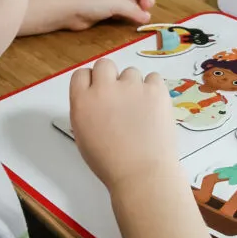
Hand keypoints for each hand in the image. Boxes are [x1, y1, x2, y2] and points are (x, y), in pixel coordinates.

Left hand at [64, 0, 154, 30]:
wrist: (70, 11)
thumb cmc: (93, 0)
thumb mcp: (116, 4)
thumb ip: (134, 11)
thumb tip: (147, 17)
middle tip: (146, 9)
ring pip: (132, 0)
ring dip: (138, 8)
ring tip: (143, 18)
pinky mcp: (108, 9)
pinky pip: (124, 10)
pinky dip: (130, 14)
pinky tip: (133, 21)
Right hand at [70, 59, 176, 190]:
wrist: (141, 173)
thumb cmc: (110, 163)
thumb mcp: (84, 136)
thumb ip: (86, 111)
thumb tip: (96, 102)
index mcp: (82, 101)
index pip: (81, 74)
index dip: (91, 82)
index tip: (98, 93)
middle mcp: (104, 88)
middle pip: (104, 64)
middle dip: (110, 77)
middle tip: (118, 96)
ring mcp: (131, 86)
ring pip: (131, 72)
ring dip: (133, 85)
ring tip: (140, 109)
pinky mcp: (155, 90)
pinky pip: (153, 78)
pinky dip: (153, 89)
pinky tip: (153, 107)